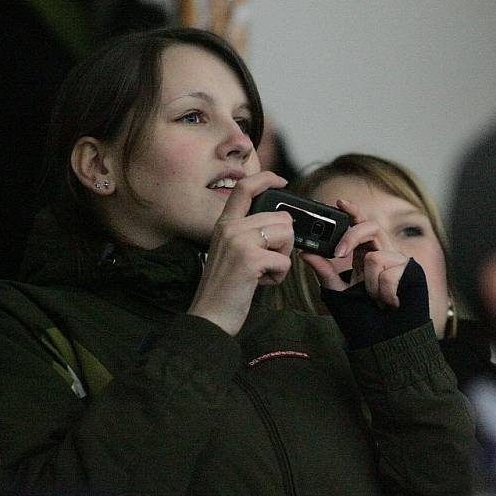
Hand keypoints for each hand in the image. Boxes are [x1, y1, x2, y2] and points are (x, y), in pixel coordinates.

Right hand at [188, 172, 293, 335]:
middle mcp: (230, 227)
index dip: (267, 178)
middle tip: (267, 261)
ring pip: (287, 235)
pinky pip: (284, 261)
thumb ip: (249, 233)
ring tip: (261, 271)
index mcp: (224, 223)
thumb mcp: (232, 252)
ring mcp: (238, 241)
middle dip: (285, 242)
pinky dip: (278, 276)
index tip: (282, 181)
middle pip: (281, 217)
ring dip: (282, 258)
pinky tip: (259, 283)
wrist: (209, 316)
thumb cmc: (225, 288)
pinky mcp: (249, 259)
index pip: (245, 188)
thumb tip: (281, 222)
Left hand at [301, 199, 408, 307]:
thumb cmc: (365, 312)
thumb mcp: (339, 290)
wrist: (388, 334)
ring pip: (376, 257)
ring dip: (369, 283)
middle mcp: (384, 252)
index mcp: (367, 252)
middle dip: (353, 236)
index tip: (339, 203)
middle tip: (338, 252)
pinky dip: (383, 293)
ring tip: (374, 299)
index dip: (353, 212)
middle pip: (372, 227)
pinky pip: (389, 275)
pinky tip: (389, 302)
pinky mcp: (411, 271)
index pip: (361, 225)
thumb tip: (306, 253)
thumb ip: (324, 271)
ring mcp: (399, 261)